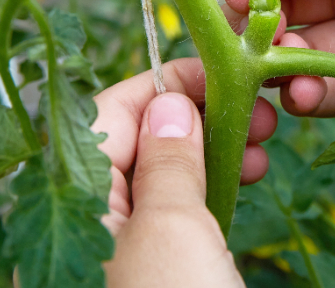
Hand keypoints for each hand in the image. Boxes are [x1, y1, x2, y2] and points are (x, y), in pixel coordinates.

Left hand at [93, 58, 275, 286]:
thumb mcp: (172, 228)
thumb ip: (168, 162)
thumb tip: (169, 105)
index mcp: (73, 197)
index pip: (112, 113)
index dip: (166, 84)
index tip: (219, 68)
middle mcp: (85, 217)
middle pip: (137, 143)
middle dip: (199, 118)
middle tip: (256, 110)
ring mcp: (113, 245)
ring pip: (160, 178)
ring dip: (212, 153)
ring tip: (261, 145)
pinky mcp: (146, 267)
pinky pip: (171, 215)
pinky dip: (208, 191)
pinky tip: (247, 178)